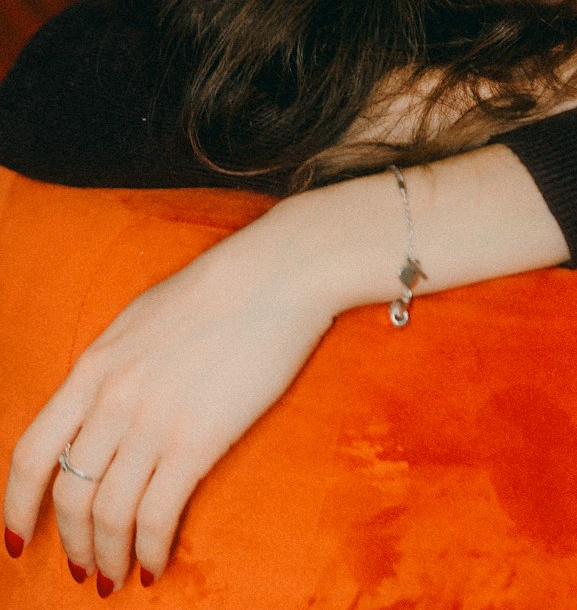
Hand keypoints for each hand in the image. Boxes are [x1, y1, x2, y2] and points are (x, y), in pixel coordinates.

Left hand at [3, 196, 338, 590]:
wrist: (276, 274)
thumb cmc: (218, 291)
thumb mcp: (140, 321)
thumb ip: (111, 368)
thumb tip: (97, 410)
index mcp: (94, 367)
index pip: (30, 453)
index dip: (16, 506)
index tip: (17, 538)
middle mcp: (112, 399)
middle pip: (68, 494)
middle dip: (71, 543)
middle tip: (83, 570)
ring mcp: (153, 421)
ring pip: (108, 514)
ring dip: (107, 556)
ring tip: (115, 577)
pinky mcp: (197, 440)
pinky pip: (157, 515)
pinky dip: (150, 551)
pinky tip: (155, 565)